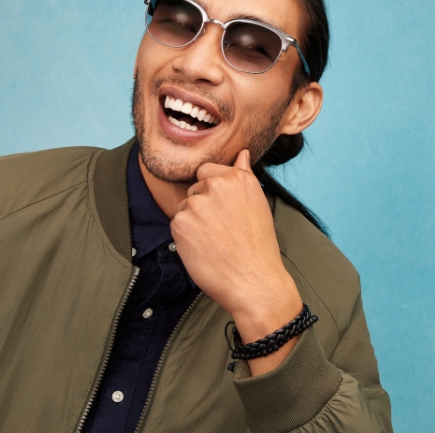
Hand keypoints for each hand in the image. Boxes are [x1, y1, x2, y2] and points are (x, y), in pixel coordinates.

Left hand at [171, 150, 302, 372]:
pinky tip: (204, 248)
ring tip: (215, 241)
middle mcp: (216, 185)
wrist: (254, 281)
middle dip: (203, 206)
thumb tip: (243, 153)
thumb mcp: (258, 204)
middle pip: (195, 189)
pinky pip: (176, 223)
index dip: (214, 193)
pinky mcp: (180, 222)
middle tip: (223, 230)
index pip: (207, 172)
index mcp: (237, 177)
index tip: (225, 212)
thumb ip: (244, 175)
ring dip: (194, 222)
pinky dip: (186, 236)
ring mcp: (196, 203)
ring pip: (185, 207)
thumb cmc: (259, 247)